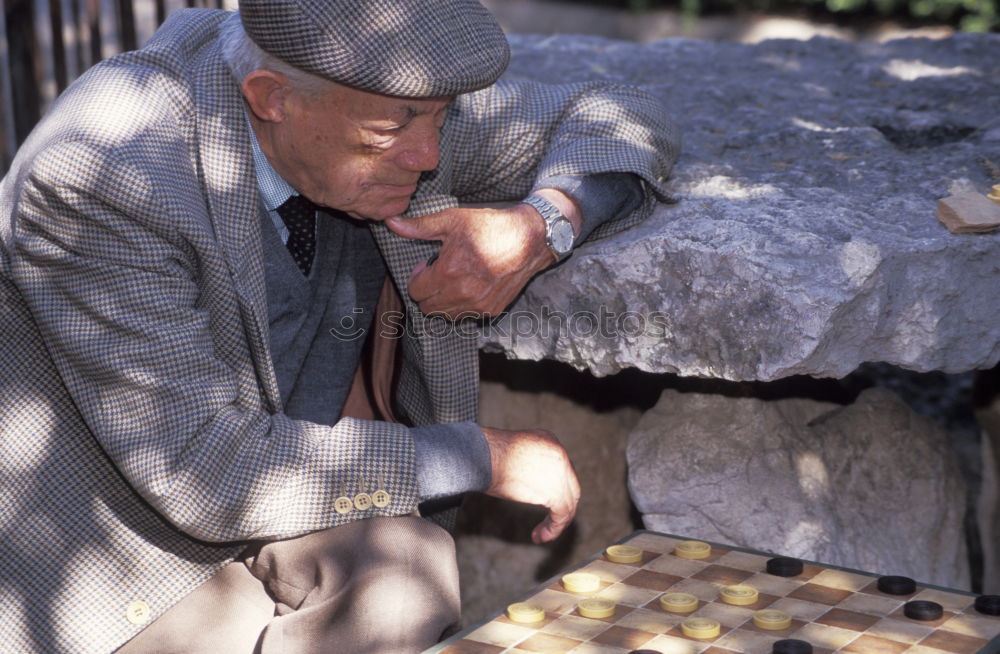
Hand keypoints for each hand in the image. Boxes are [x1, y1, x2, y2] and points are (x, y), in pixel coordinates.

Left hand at [384, 190, 580, 318]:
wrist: (530, 239)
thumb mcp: (453, 220)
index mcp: (449, 271)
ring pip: (445, 315)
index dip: (417, 276)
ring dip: (443, 300)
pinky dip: (462, 305)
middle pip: (427, 307)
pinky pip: (465, 316)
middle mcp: (463, 293)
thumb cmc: (491, 226)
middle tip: (439, 272)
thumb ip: (420, 227)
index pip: (415, 291)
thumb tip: (391, 222)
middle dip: (427, 291)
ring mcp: (478, 305)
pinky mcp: (491, 311)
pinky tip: (471, 285)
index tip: (427, 264)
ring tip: (455, 279)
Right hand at [481, 426, 580, 543]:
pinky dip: (553, 528)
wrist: (481, 455)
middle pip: (570, 486)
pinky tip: (540, 536)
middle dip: (560, 506)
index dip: (556, 490)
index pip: (562, 470)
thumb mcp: (514, 454)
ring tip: (541, 534)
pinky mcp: (555, 491)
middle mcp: (559, 453)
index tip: (542, 503)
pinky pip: (562, 514)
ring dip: (556, 522)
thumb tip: (529, 485)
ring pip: (568, 502)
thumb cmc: (485, 455)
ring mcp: (560, 472)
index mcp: (549, 441)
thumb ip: (528, 466)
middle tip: (548, 523)